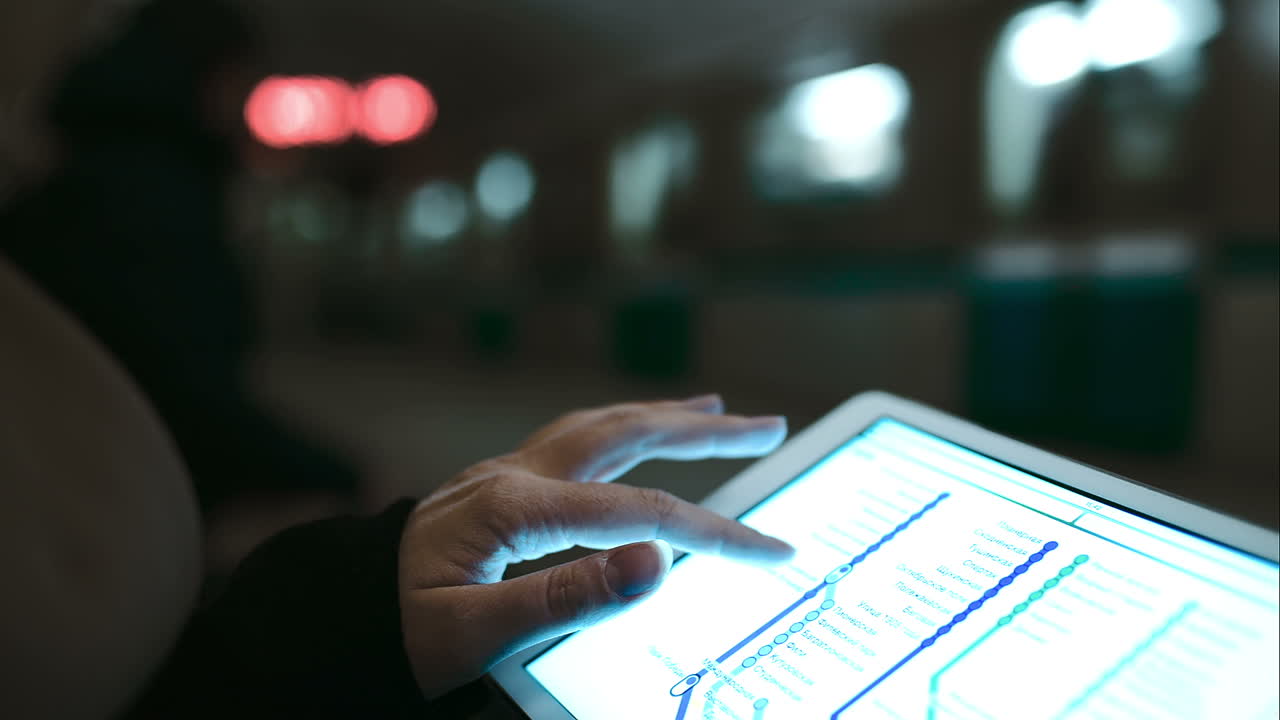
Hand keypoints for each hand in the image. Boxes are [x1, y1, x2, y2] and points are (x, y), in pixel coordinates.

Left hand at [399, 395, 794, 697]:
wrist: (334, 613)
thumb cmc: (396, 630)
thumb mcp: (472, 634)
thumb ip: (564, 598)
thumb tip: (656, 562)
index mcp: (516, 508)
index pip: (641, 513)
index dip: (716, 531)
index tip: (772, 549)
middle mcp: (516, 475)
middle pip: (629, 435)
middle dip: (705, 431)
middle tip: (770, 423)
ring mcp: (506, 473)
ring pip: (602, 426)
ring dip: (665, 415)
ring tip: (716, 409)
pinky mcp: (500, 484)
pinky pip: (576, 441)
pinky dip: (621, 428)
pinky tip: (633, 435)